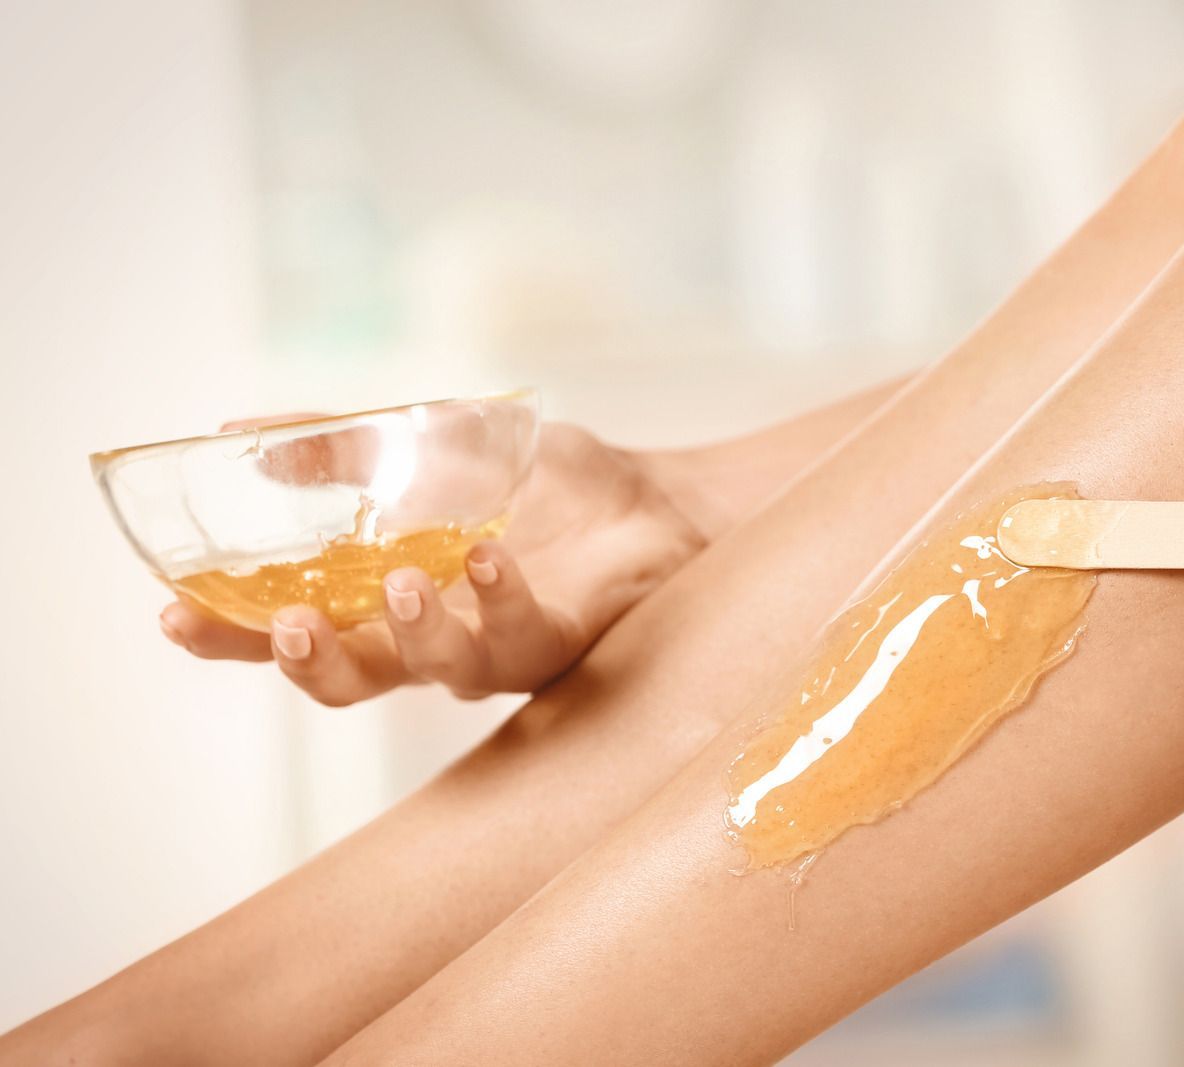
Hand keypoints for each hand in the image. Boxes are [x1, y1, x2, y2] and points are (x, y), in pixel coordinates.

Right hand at [158, 420, 707, 704]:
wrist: (645, 497)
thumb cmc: (538, 487)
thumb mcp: (426, 445)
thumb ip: (342, 446)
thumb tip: (243, 435)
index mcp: (385, 599)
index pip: (293, 628)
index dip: (233, 632)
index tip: (175, 609)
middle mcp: (433, 638)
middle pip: (348, 678)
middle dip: (306, 661)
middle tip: (286, 626)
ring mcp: (497, 648)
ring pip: (435, 673)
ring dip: (407, 633)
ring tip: (397, 583)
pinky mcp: (561, 644)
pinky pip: (520, 638)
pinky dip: (498, 599)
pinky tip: (486, 557)